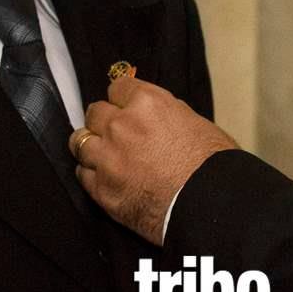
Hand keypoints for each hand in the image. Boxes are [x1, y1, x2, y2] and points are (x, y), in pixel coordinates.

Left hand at [72, 78, 237, 244]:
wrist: (210, 204)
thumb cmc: (212, 165)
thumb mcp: (194, 122)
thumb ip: (165, 114)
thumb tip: (153, 116)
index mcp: (147, 103)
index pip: (117, 87)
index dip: (123, 99)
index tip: (126, 108)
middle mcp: (121, 125)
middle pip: (95, 113)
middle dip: (104, 121)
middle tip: (116, 134)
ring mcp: (107, 158)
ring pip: (80, 142)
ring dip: (92, 147)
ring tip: (105, 157)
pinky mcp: (102, 189)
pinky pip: (83, 174)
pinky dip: (92, 175)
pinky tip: (107, 179)